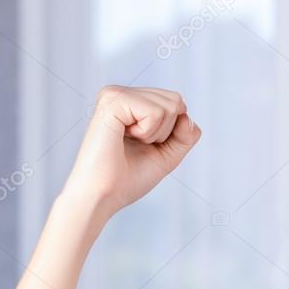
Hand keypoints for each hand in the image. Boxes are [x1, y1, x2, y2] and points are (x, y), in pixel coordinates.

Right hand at [62, 85, 201, 218]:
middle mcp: (122, 94)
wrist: (103, 195)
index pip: (177, 103)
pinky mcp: (113, 101)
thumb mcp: (168, 154)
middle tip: (137, 145)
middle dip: (166, 132)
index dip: (173, 132)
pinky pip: (156, 112)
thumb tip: (186, 116)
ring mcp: (116, 94)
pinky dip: (147, 132)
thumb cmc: (128, 178)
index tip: (145, 146)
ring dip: (156, 134)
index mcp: (131, 102)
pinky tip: (123, 138)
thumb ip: (186, 135)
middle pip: (176, 100)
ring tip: (129, 142)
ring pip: (169, 105)